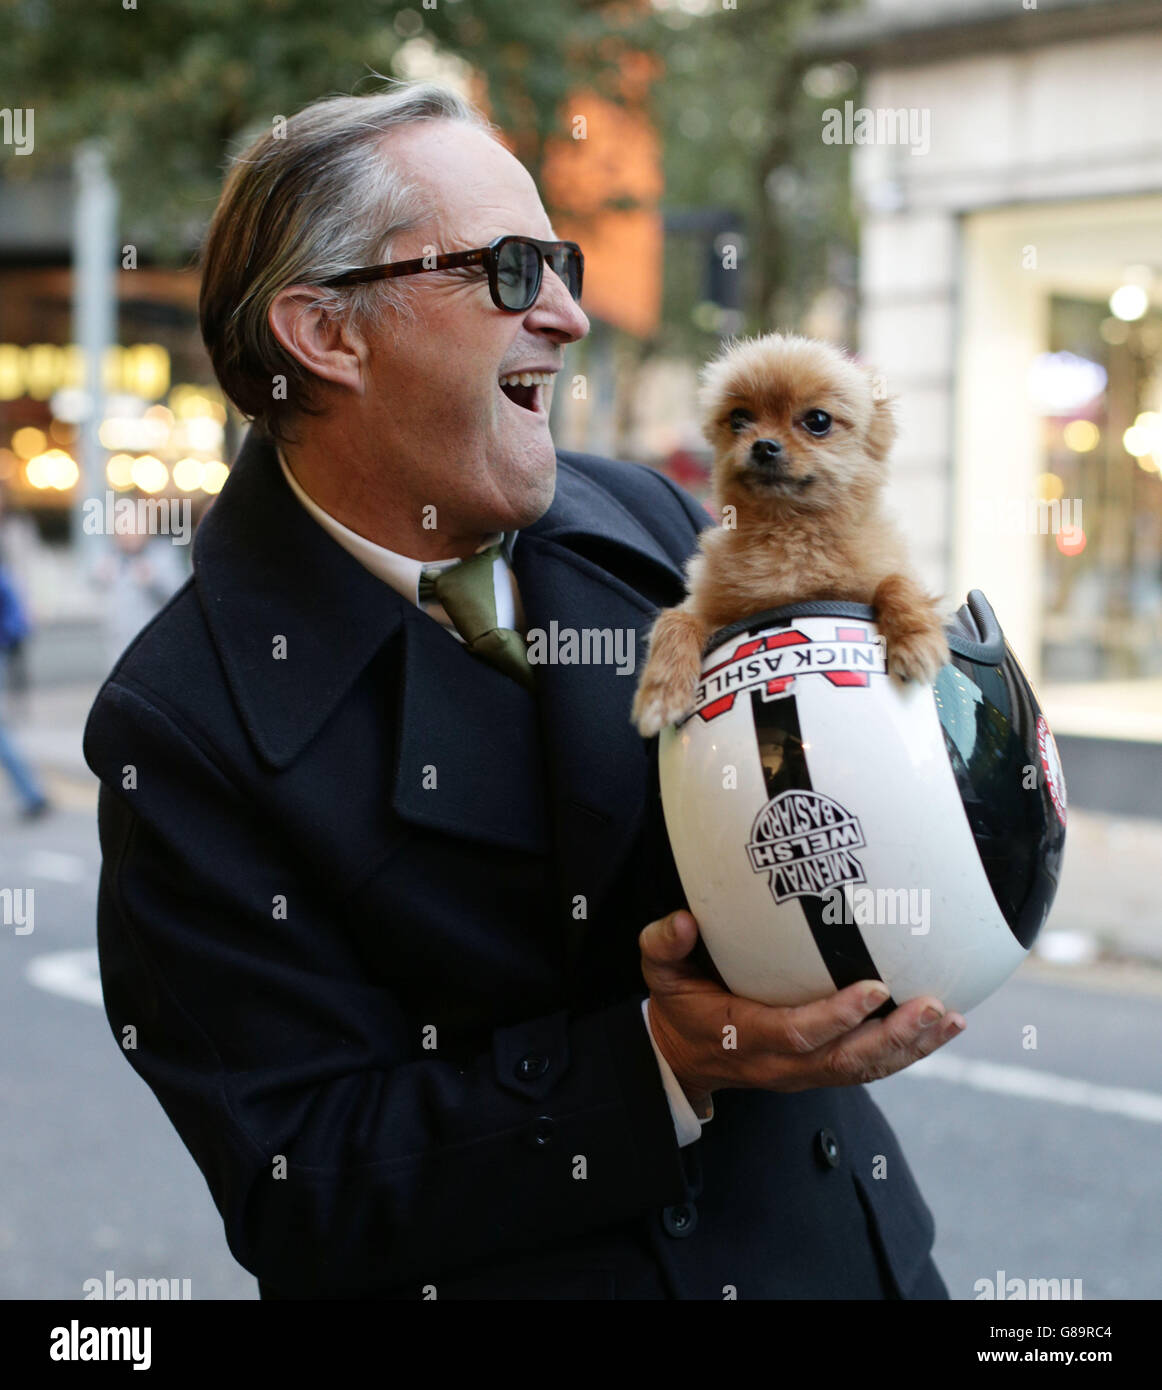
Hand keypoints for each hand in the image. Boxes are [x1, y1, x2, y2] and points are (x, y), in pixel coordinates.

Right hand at [639, 909, 964, 1106]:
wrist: (682, 1060)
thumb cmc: (678, 1006)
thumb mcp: (659, 974)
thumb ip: (664, 944)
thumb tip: (683, 919)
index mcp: (745, 1036)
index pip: (797, 1033)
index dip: (837, 1016)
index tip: (872, 988)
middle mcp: (781, 1063)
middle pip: (847, 1061)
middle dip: (894, 1037)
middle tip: (933, 1007)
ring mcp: (804, 1072)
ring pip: (865, 1069)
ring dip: (910, 1046)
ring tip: (949, 1018)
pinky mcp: (821, 1069)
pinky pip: (869, 1066)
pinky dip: (907, 1050)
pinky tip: (941, 1028)